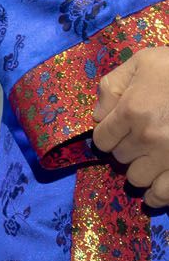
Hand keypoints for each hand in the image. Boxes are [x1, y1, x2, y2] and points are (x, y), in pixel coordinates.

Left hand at [97, 47, 168, 205]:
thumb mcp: (142, 63)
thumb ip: (112, 86)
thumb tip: (98, 115)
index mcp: (131, 111)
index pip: (103, 139)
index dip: (107, 136)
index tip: (117, 132)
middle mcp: (148, 138)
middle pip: (120, 159)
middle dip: (126, 150)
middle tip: (138, 141)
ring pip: (139, 179)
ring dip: (140, 172)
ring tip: (148, 162)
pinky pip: (166, 195)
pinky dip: (158, 197)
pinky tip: (155, 194)